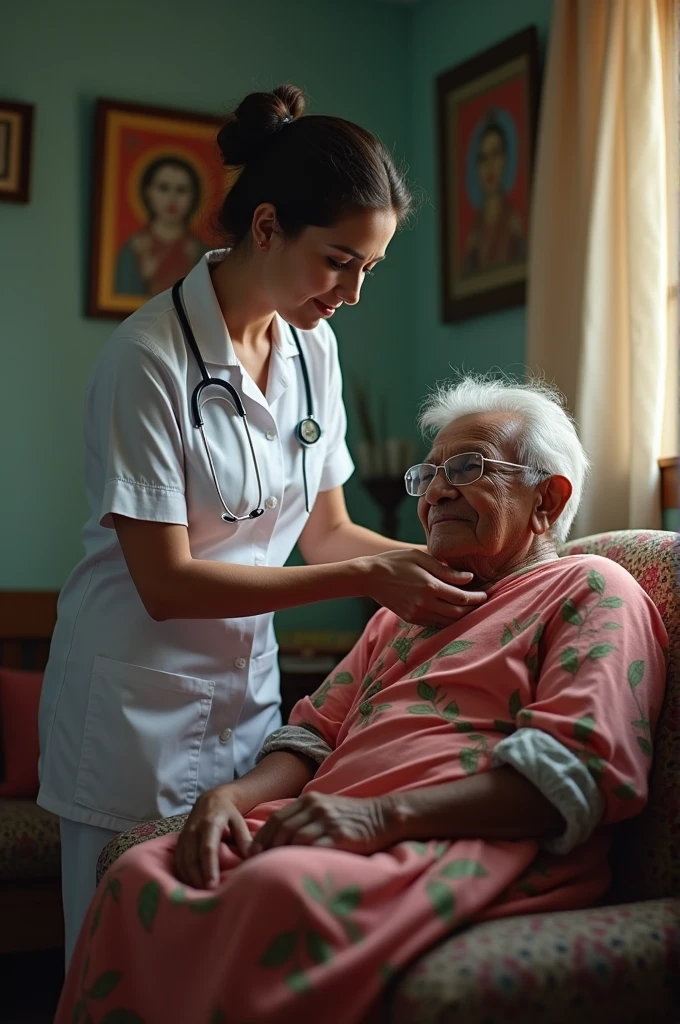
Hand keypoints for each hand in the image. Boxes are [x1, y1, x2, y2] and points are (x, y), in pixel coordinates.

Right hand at [175, 784, 251, 889]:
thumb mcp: (239, 821)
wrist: (210, 799)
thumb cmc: (228, 813)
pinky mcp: (179, 841)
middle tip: (206, 897)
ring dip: (189, 879)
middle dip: (198, 878)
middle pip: (192, 858)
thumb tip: (252, 857)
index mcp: (210, 823)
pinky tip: (190, 886)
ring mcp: (184, 835)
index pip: (207, 849)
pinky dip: (182, 875)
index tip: (213, 885)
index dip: (209, 868)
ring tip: (199, 895)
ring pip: (183, 861)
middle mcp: (194, 830)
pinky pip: (177, 861)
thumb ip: (245, 839)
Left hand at [250, 792, 397, 856]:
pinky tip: (294, 869)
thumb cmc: (353, 818)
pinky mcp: (340, 836)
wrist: (384, 817)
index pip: (277, 818)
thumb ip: (305, 818)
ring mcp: (328, 821)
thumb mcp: (326, 810)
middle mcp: (316, 808)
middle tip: (256, 865)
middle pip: (282, 827)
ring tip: (271, 870)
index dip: (262, 837)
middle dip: (266, 847)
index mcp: (310, 800)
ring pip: (294, 837)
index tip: (252, 854)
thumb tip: (280, 838)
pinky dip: (301, 858)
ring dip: (280, 853)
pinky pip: (314, 847)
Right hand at [363, 549, 486, 625]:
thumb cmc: (396, 561)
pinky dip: (447, 619)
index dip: (478, 597)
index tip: (486, 594)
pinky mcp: (412, 619)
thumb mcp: (421, 557)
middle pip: (458, 613)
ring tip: (470, 608)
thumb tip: (469, 579)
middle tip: (482, 602)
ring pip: (448, 622)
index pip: (462, 597)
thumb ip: (445, 570)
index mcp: (430, 586)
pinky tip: (451, 611)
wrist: (369, 577)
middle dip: (473, 609)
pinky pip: (435, 623)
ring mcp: (418, 613)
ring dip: (461, 616)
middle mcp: (425, 603)